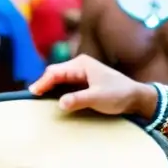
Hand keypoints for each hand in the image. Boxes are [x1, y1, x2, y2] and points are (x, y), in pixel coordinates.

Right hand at [29, 55, 153, 116]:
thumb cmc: (119, 95)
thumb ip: (79, 99)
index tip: (33, 93)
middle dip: (43, 83)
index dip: (42, 82)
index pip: (56, 71)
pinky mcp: (84, 81)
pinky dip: (56, 90)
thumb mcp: (99, 98)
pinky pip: (65, 83)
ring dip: (49, 87)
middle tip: (31, 97)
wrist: (135, 97)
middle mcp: (80, 65)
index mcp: (82, 64)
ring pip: (59, 78)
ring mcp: (82, 73)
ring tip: (37, 98)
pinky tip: (51, 98)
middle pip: (55, 73)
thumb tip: (60, 103)